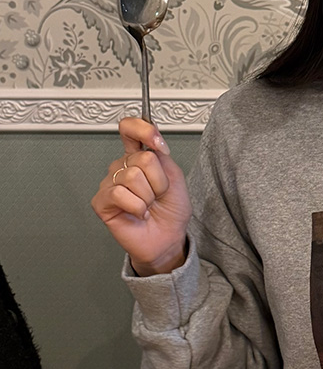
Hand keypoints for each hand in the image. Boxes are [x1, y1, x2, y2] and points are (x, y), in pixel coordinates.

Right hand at [91, 116, 191, 274]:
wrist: (168, 238)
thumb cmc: (171, 211)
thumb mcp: (174, 177)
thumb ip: (161, 155)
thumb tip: (151, 139)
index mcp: (139, 157)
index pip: (130, 130)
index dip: (143, 130)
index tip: (157, 143)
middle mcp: (122, 167)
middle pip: (141, 159)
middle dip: (159, 181)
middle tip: (158, 195)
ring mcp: (110, 184)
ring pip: (132, 177)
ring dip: (149, 196)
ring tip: (148, 205)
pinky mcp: (102, 202)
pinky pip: (120, 194)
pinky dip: (137, 207)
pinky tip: (139, 213)